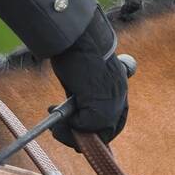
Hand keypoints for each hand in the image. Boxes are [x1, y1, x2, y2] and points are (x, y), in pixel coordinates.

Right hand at [49, 6, 128, 146]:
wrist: (76, 38)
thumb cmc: (77, 53)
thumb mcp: (85, 80)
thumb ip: (86, 98)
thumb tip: (74, 119)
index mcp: (119, 92)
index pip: (114, 123)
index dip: (94, 130)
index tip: (77, 130)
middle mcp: (120, 100)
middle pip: (106, 133)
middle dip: (82, 136)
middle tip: (60, 130)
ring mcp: (112, 104)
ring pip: (96, 134)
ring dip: (72, 134)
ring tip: (56, 126)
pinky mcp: (100, 104)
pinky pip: (85, 127)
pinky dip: (68, 126)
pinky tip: (54, 113)